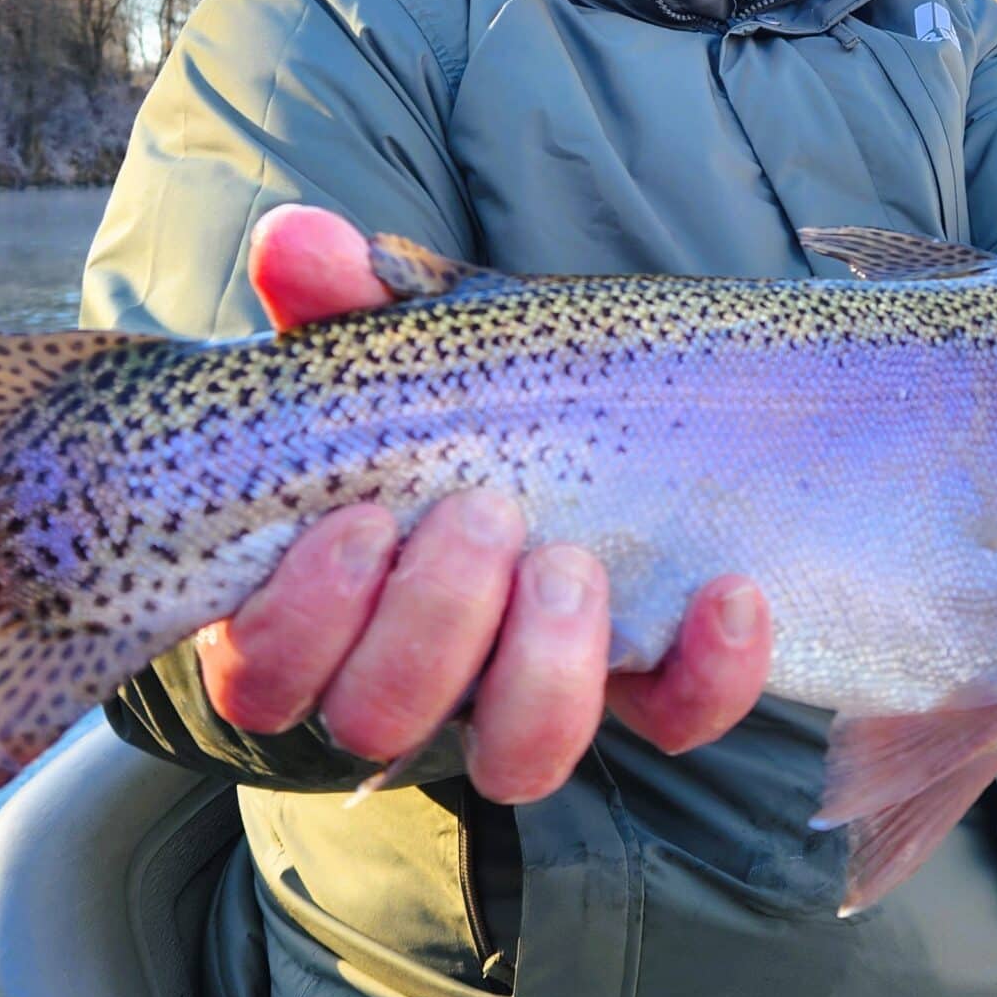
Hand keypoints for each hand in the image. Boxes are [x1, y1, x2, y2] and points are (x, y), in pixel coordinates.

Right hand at [189, 204, 773, 800]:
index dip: (302, 620)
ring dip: (541, 669)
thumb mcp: (397, 342)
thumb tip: (295, 239)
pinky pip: (677, 720)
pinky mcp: (649, 689)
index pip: (267, 675)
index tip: (359, 519)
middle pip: (386, 717)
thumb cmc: (451, 399)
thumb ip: (340, 297)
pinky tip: (729, 594)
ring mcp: (534, 694)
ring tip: (571, 566)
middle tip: (487, 515)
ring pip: (518, 756)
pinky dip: (707, 670)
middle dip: (434, 621)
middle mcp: (414, 677)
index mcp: (315, 609)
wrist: (588, 412)